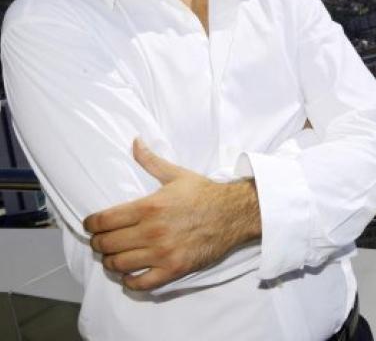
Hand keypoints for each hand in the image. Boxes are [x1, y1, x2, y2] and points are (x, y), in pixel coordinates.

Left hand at [83, 139, 260, 290]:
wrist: (234, 213)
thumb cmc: (204, 193)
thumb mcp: (176, 174)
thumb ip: (151, 160)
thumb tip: (135, 141)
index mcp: (149, 206)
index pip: (103, 221)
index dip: (90, 225)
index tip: (91, 226)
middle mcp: (152, 231)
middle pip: (106, 244)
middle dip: (98, 243)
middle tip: (101, 241)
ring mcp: (162, 253)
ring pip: (118, 265)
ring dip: (110, 262)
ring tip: (114, 256)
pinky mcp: (174, 269)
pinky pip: (140, 284)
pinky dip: (129, 281)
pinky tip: (130, 274)